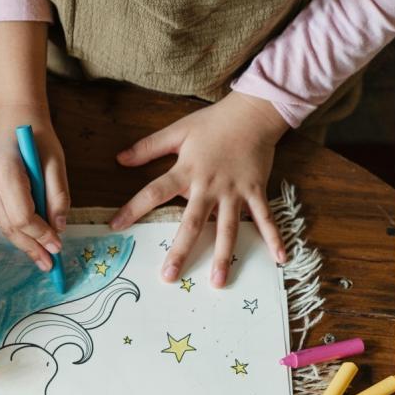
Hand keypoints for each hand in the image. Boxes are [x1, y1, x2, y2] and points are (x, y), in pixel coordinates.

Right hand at [0, 105, 69, 270]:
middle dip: (31, 247)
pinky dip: (18, 229)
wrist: (14, 118)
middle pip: (9, 226)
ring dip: (24, 243)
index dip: (40, 234)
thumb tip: (59, 230)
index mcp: (4, 171)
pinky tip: (32, 240)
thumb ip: (58, 197)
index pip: (22, 215)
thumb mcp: (56, 163)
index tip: (58, 246)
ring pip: (3, 225)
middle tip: (50, 264)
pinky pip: (2, 216)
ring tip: (43, 259)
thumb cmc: (38, 137)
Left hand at [111, 91, 289, 287]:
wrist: (253, 112)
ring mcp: (235, 191)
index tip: (115, 227)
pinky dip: (273, 237)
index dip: (133, 209)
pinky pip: (265, 218)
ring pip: (228, 228)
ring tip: (217, 282)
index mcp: (187, 171)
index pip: (154, 193)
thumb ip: (148, 147)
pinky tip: (279, 259)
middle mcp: (210, 186)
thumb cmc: (213, 123)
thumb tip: (119, 159)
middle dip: (180, 251)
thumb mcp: (177, 131)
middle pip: (192, 223)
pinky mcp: (256, 191)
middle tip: (169, 277)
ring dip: (223, 256)